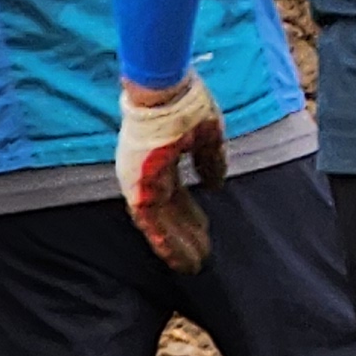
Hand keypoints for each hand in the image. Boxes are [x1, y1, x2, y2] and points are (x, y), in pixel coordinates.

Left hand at [117, 72, 228, 270]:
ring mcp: (140, 183)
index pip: (176, 196)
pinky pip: (151, 224)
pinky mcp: (138, 189)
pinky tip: (179, 257)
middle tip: (201, 256)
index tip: (204, 230)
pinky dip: (165, 242)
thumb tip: (216, 186)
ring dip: (177, 244)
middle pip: (168, 213)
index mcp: (161, 160)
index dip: (191, 215)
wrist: (162, 90)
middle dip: (185, 235)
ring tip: (194, 264)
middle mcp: (146, 176)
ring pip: (159, 223)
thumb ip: (211, 161)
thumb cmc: (184, 102)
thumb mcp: (206, 134)